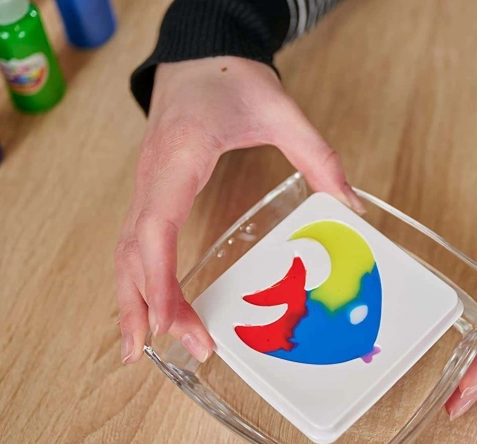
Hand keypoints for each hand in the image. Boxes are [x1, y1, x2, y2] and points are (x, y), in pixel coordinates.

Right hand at [116, 56, 362, 363]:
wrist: (198, 58)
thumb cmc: (228, 79)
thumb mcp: (280, 109)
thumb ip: (317, 154)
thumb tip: (351, 205)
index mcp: (178, 159)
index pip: (157, 229)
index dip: (159, 279)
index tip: (170, 322)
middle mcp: (153, 179)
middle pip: (133, 252)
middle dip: (145, 305)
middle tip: (168, 352)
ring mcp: (147, 187)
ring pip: (124, 252)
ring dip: (129, 300)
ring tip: (135, 349)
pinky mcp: (152, 194)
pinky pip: (134, 244)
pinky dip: (135, 281)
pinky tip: (145, 309)